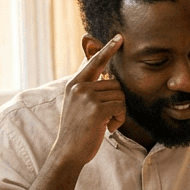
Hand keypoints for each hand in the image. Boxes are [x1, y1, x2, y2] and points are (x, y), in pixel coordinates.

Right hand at [52, 34, 125, 167]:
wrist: (68, 152)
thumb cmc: (77, 130)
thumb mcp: (78, 105)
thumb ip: (89, 88)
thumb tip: (104, 75)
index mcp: (74, 84)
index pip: (94, 62)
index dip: (107, 49)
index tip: (120, 37)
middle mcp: (79, 87)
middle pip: (116, 84)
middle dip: (117, 103)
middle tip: (105, 118)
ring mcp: (87, 97)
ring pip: (120, 96)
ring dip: (119, 112)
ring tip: (104, 123)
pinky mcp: (96, 108)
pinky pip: (121, 107)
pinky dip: (119, 119)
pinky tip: (108, 128)